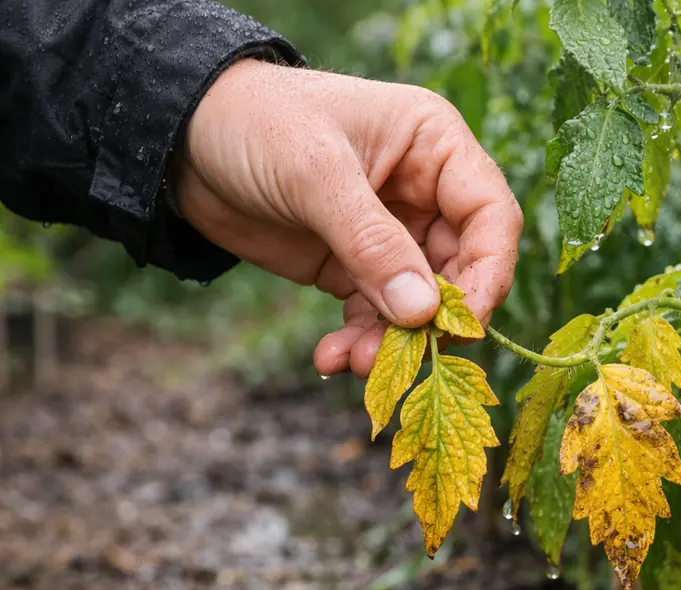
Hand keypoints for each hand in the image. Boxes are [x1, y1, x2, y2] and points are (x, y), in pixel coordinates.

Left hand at [176, 59, 522, 376]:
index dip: (488, 273)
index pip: (491, 217)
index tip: (463, 325)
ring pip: (419, 302)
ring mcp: (392, 232)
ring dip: (393, 341)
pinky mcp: (355, 265)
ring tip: (354, 362)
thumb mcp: (315, 175)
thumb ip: (372, 244)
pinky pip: (376, 315)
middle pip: (462, 270)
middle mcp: (425, 192)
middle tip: (403, 358)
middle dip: (433, 319)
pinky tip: (332, 356)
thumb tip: (424, 313)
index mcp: (435, 148)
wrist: (177, 138)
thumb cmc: (254, 123)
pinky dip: (360, 341)